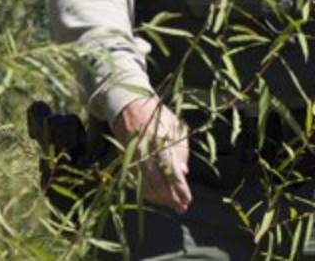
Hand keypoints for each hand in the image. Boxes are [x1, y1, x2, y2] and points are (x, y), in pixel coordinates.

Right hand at [112, 96, 191, 213]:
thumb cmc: (158, 116)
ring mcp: (134, 156)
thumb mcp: (176, 126)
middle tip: (182, 207)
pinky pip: (137, 181)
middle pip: (158, 181)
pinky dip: (147, 192)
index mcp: (160, 140)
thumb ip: (181, 149)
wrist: (128, 106)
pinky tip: (158, 198)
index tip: (187, 199)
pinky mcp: (126, 160)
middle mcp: (146, 150)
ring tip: (173, 205)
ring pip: (146, 183)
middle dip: (170, 197)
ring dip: (160, 198)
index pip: (171, 169)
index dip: (179, 187)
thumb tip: (184, 172)